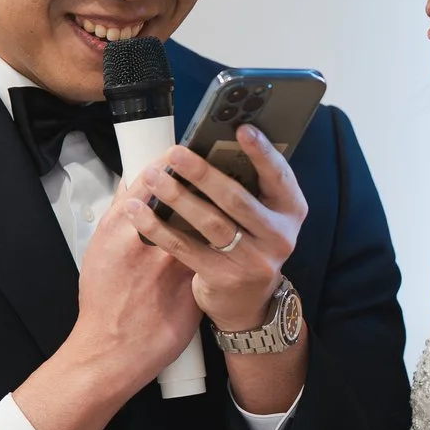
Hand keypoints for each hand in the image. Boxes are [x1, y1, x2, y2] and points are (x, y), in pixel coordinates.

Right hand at [67, 173, 203, 391]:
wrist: (112, 350)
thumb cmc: (102, 301)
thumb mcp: (101, 251)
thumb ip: (120, 219)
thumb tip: (131, 189)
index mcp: (118, 231)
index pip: (146, 184)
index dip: (163, 165)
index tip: (175, 152)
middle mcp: (147, 244)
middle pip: (180, 199)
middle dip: (196, 177)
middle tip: (208, 162)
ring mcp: (173, 265)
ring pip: (202, 224)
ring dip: (214, 204)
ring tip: (223, 186)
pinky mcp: (192, 284)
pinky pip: (212, 251)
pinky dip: (220, 236)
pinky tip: (229, 224)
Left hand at [127, 126, 307, 332]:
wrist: (249, 300)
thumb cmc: (249, 242)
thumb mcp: (262, 214)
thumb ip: (249, 185)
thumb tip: (211, 144)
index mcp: (291, 210)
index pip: (279, 175)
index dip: (262, 152)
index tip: (241, 129)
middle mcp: (279, 236)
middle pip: (237, 199)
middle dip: (203, 173)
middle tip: (175, 153)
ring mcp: (254, 260)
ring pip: (211, 223)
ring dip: (178, 197)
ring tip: (153, 177)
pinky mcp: (225, 278)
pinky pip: (186, 248)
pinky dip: (159, 228)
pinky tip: (138, 211)